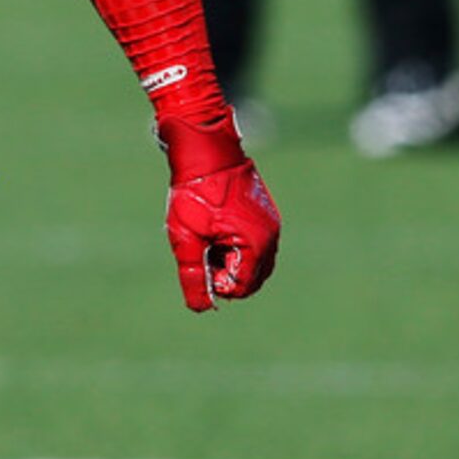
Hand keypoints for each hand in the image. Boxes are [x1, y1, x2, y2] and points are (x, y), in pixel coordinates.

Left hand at [164, 158, 280, 312]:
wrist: (207, 151)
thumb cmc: (195, 193)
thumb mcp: (186, 238)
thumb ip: (193, 275)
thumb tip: (201, 307)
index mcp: (255, 245)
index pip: (240, 287)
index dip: (216, 283)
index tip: (199, 261)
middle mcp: (271, 237)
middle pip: (251, 280)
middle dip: (226, 274)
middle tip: (203, 252)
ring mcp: (272, 226)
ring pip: (254, 263)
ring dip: (231, 261)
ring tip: (209, 239)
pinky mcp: (267, 216)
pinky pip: (257, 245)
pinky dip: (238, 247)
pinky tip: (217, 230)